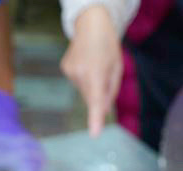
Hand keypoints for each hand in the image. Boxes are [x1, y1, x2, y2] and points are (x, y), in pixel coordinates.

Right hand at [60, 5, 122, 136]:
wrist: (91, 24)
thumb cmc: (108, 46)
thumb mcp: (117, 68)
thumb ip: (111, 91)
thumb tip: (103, 110)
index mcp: (96, 72)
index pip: (96, 100)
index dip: (95, 118)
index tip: (94, 134)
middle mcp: (80, 73)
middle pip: (92, 98)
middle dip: (100, 95)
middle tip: (105, 75)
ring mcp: (70, 71)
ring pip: (85, 91)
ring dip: (92, 85)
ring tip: (95, 66)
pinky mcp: (65, 69)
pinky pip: (79, 83)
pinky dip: (85, 79)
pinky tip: (87, 64)